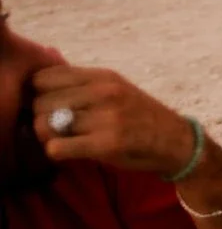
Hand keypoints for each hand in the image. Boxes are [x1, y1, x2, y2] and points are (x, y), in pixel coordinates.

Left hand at [31, 66, 198, 174]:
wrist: (177, 142)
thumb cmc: (140, 117)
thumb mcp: (115, 89)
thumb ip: (81, 85)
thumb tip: (37, 85)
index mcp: (102, 76)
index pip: (42, 78)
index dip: (39, 95)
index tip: (51, 108)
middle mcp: (104, 91)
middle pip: (39, 103)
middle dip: (42, 119)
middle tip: (58, 130)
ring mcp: (107, 117)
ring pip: (44, 125)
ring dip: (49, 137)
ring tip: (67, 140)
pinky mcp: (108, 143)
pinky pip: (56, 147)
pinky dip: (58, 152)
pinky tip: (72, 151)